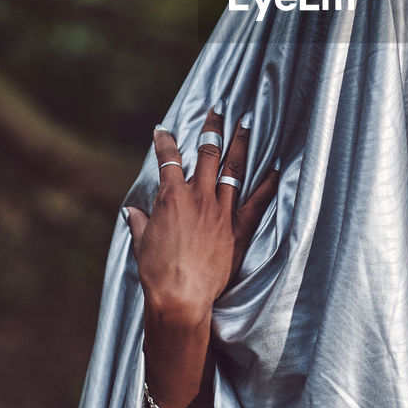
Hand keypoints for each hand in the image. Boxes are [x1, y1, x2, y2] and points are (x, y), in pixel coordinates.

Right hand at [125, 103, 280, 321]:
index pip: (168, 159)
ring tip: (246, 124)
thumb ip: (140, 223)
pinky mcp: (238, 228)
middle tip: (219, 110)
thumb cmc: (158, 272)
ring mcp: (221, 210)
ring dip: (240, 144)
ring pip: (234, 168)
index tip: (163, 129)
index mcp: (172, 197)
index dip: (165, 142)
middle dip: (212, 129)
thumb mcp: (142, 244)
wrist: (182, 296)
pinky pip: (258, 200)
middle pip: (208, 154)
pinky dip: (268, 183)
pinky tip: (275, 167)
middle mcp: (199, 197)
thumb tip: (132, 212)